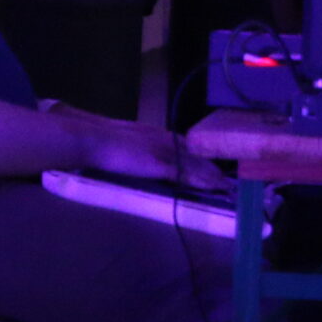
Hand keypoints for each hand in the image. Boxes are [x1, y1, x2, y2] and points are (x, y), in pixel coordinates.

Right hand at [71, 114, 222, 189]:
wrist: (93, 139)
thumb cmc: (102, 141)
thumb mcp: (126, 140)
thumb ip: (138, 147)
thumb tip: (139, 156)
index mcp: (157, 133)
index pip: (187, 145)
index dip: (201, 157)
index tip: (213, 166)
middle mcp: (166, 140)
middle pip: (197, 155)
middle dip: (212, 168)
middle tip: (228, 180)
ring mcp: (164, 151)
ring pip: (196, 165)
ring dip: (213, 177)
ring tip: (227, 187)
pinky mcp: (159, 164)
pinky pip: (186, 174)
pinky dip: (201, 181)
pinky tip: (213, 188)